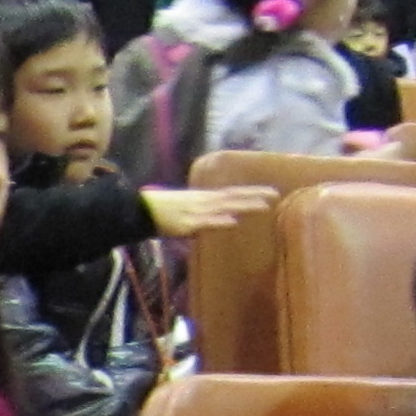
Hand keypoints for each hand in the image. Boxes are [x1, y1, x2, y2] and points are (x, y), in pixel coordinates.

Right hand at [139, 184, 274, 236]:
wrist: (139, 211)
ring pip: (224, 206)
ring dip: (244, 205)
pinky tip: (233, 221)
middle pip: (233, 197)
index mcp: (204, 198)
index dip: (251, 192)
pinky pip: (206, 222)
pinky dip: (219, 221)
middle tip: (276, 194)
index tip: (271, 192)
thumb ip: (204, 215)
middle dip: (254, 195)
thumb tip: (221, 220)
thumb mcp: (187, 211)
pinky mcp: (187, 223)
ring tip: (264, 206)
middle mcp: (203, 201)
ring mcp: (196, 211)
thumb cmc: (160, 211)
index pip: (232, 193)